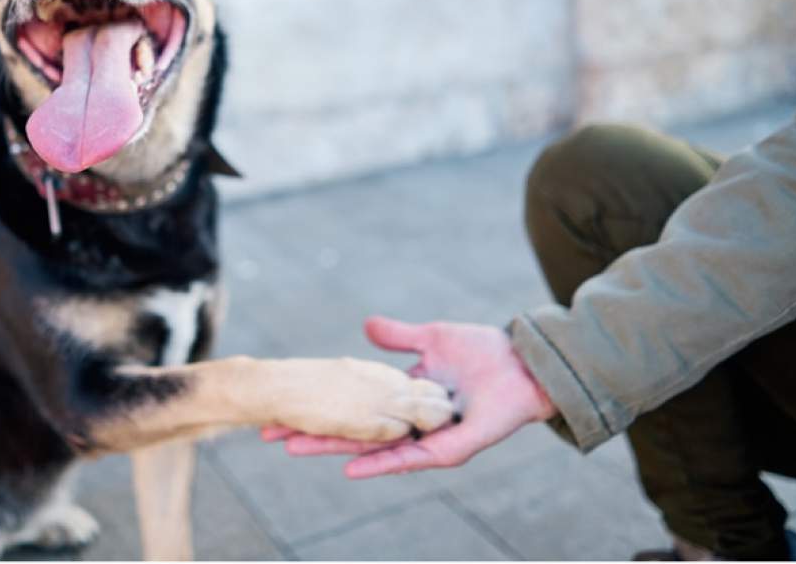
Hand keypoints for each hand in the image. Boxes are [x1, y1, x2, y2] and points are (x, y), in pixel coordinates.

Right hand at [261, 317, 555, 478]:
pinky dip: (381, 463)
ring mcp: (426, 439)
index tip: (286, 407)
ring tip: (297, 449)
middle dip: (314, 434)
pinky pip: (409, 459)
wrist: (523, 363)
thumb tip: (366, 326)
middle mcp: (410, 424)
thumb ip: (399, 337)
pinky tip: (352, 468)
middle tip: (273, 434)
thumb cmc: (483, 350)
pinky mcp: (447, 449)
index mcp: (404, 399)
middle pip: (354, 432)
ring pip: (373, 449)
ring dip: (335, 450)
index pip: (354, 408)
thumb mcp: (430, 337)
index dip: (321, 408)